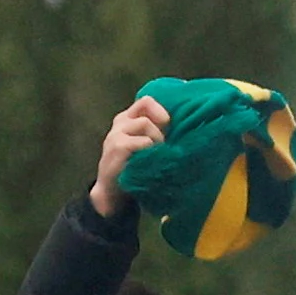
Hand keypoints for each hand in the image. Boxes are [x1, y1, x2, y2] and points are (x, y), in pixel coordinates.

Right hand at [89, 93, 175, 218]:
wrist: (111, 193)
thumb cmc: (133, 168)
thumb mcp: (143, 146)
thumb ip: (155, 133)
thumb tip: (184, 125)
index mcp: (127, 119)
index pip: (146, 101)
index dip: (161, 111)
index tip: (168, 128)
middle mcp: (120, 123)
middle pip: (147, 110)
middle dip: (160, 129)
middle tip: (162, 148)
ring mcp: (116, 134)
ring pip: (145, 123)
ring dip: (156, 140)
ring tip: (156, 157)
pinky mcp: (118, 147)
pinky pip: (142, 141)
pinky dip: (151, 151)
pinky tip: (150, 163)